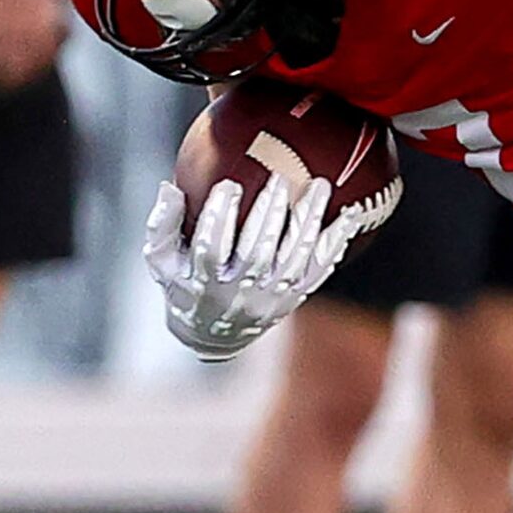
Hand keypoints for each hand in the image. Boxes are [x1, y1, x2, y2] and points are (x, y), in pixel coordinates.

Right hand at [140, 175, 359, 362]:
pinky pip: (320, 268)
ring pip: (295, 258)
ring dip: (308, 221)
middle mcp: (241, 293)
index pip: (211, 249)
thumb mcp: (162, 259)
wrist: (215, 333)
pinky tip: (350, 214)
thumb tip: (169, 187)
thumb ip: (162, 224)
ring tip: (319, 185)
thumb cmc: (184, 283)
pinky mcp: (296, 295)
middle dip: (269, 215)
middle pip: (258, 252)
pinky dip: (336, 241)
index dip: (220, 218)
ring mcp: (273, 296)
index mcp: (204, 283)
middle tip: (279, 179)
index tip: (228, 185)